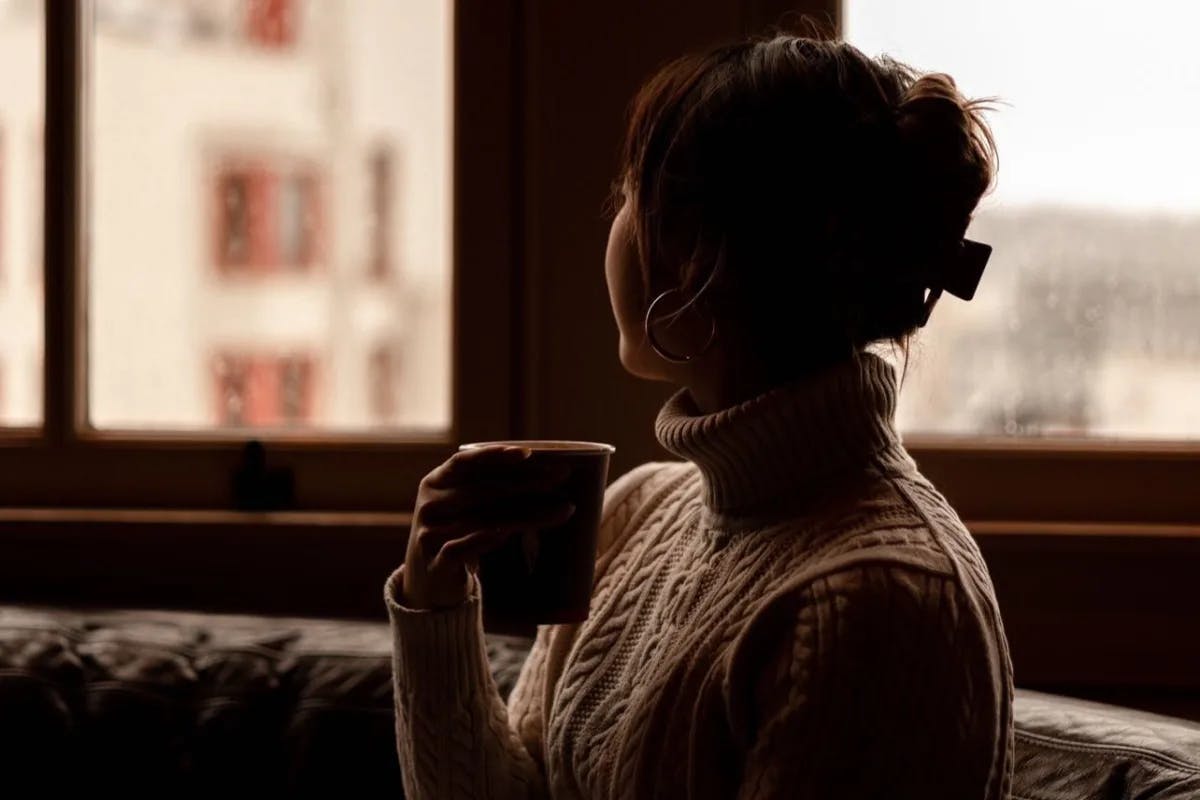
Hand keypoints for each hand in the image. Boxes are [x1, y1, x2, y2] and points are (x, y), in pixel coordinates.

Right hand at [401, 445, 575, 609]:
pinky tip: (510, 535)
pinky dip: (488, 540)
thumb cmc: (458, 532)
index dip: (495, 455)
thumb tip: (546, 471)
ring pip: (484, 520)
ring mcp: (429, 534)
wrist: (428, 580)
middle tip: (561, 477)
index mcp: (435, 481)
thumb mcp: (465, 506)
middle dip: (526, 483)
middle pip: (483, 490)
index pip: (465, 462)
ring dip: (526, 515)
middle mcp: (429, 504)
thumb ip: (490, 488)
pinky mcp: (435, 563)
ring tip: (562, 510)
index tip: (528, 453)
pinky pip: (465, 549)